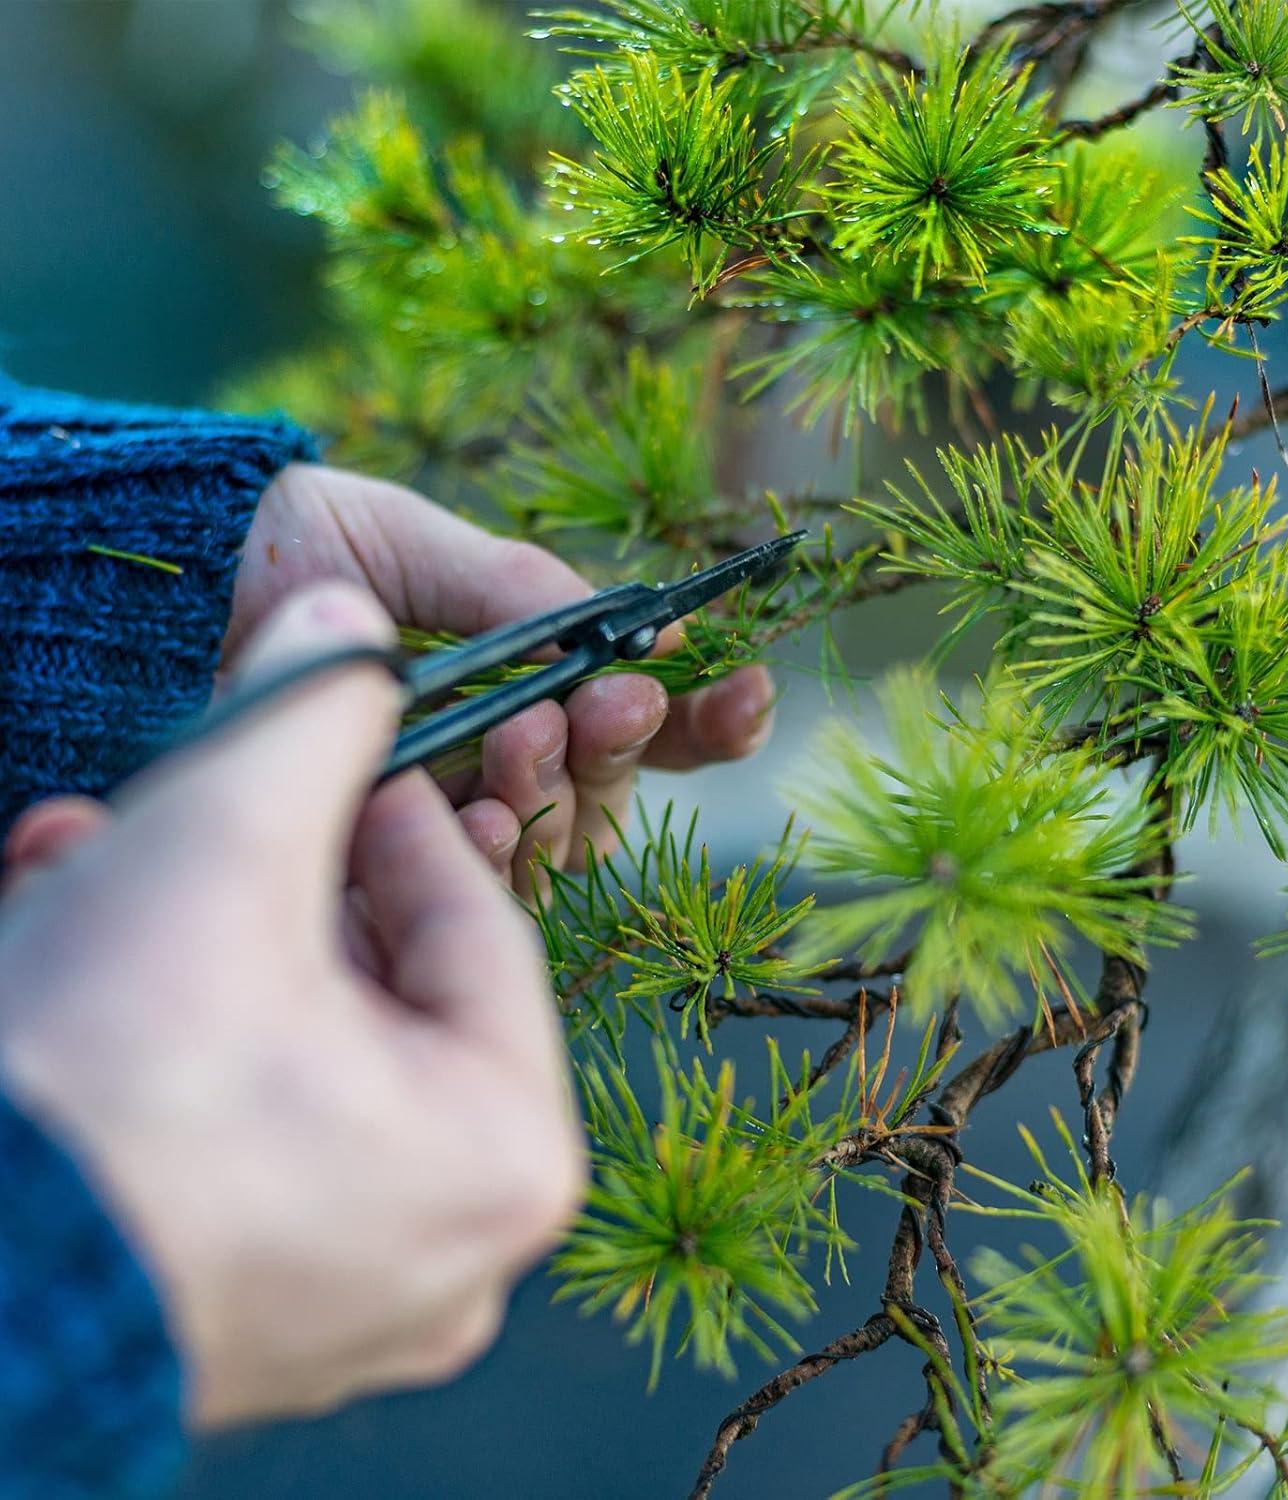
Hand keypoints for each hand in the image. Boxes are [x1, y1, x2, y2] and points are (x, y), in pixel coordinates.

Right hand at [0, 584, 584, 1425]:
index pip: (478, 930)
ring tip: (107, 861)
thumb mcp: (221, 853)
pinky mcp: (247, 1310)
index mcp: (505, 1152)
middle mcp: (453, 1244)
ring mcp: (352, 1290)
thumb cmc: (100, 1096)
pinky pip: (239, 1133)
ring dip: (200, 941)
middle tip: (225, 807)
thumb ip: (309, 717)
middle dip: (277, 877)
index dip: (407, 820)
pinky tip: (74, 945)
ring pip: (298, 1053)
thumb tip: (352, 622)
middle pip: (384, 993)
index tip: (359, 765)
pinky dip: (172, 1037)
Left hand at [228, 464, 776, 894]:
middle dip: (625, 744)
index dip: (703, 718)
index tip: (747, 687)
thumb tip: (648, 629)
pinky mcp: (379, 871)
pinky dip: (506, 850)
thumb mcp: (405, 544)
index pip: (632, 718)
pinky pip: (477, 890)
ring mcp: (437, 821)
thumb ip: (520, 589)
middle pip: (611, 789)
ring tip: (534, 730)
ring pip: (559, 843)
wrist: (141, 597)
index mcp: (511, 679)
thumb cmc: (270, 549)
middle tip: (612, 699)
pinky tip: (496, 812)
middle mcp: (487, 759)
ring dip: (569, 790)